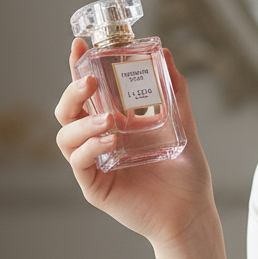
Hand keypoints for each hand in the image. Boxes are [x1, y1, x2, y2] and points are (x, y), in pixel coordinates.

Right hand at [55, 39, 216, 246]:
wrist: (191, 213)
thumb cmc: (186, 175)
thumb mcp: (183, 125)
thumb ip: (174, 92)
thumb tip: (166, 54)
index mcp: (115, 123)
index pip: (89, 92)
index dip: (79, 67)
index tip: (80, 45)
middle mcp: (99, 141)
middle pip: (67, 110)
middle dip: (72, 92)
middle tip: (89, 81)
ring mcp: (94, 164)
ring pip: (66, 136)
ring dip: (82, 123)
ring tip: (108, 120)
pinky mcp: (95, 187)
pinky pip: (79, 163)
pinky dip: (89, 148)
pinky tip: (110, 141)